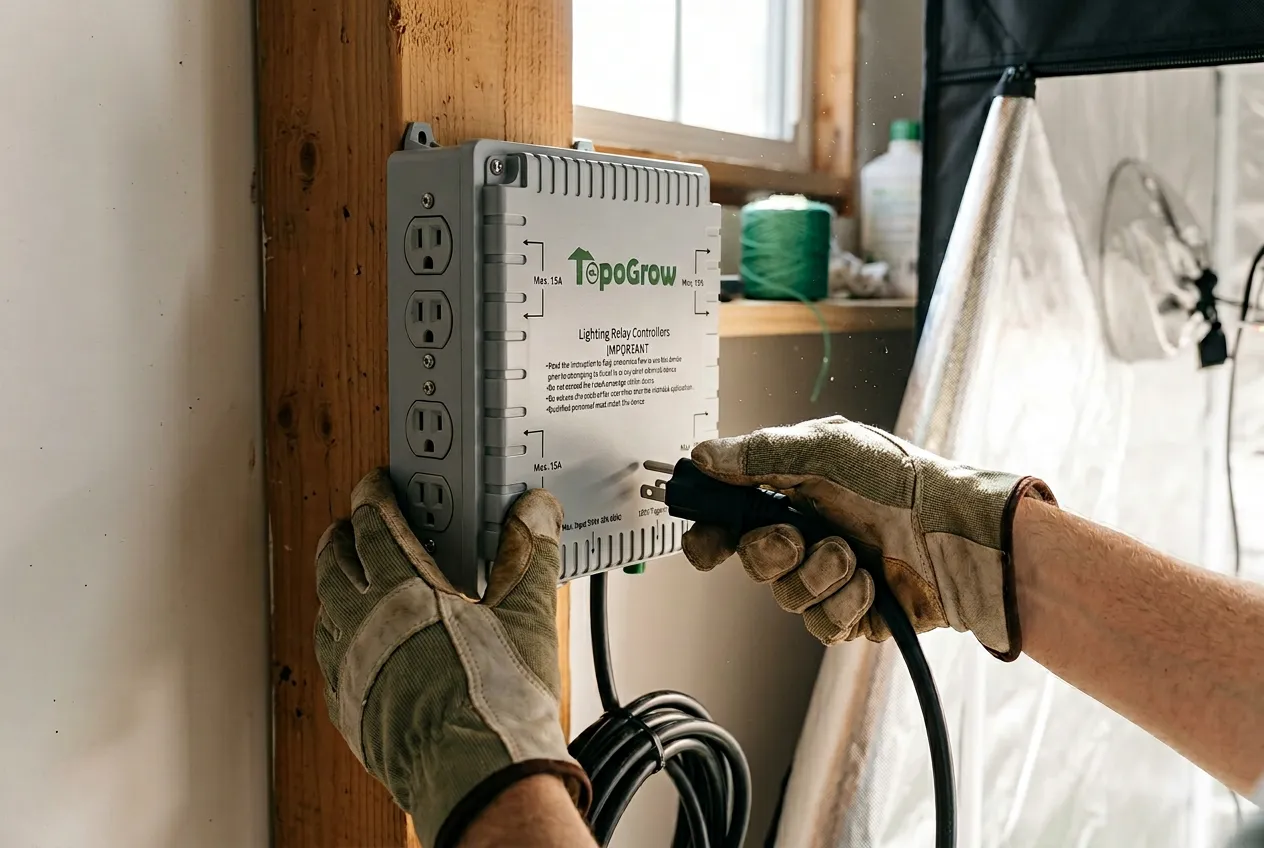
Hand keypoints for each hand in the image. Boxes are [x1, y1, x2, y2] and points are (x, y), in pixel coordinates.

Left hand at [313, 470, 589, 847]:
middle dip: (342, 537)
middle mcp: (362, 624)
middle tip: (352, 525)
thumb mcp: (527, 611)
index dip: (373, 496)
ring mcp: (349, 670)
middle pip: (333, 564)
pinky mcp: (349, 712)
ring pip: (325, 613)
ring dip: (335, 588)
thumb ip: (530, 551)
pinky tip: (356, 648)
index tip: (376, 486)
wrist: (476, 777)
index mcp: (401, 589)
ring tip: (352, 582)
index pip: (373, 524)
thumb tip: (536, 510)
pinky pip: (330, 664)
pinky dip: (338, 642)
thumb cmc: (497, 697)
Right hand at [680, 416, 1054, 659]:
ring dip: (817, 577)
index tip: (710, 542)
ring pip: (787, 597)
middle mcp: (806, 535)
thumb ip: (758, 454)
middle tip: (795, 538)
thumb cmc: (903, 481)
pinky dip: (846, 604)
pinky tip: (872, 583)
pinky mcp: (854, 613)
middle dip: (770, 553)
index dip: (711, 535)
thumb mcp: (827, 448)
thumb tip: (704, 456)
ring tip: (853, 556)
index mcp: (792, 492)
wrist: (960, 534)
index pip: (729, 521)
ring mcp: (830, 576)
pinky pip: (824, 625)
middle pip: (752, 562)